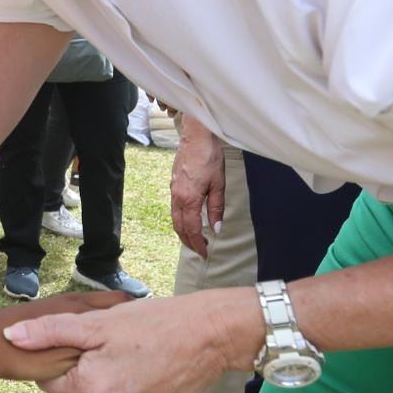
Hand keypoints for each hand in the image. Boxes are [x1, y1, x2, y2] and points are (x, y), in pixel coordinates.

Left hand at [2, 288, 256, 392]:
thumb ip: (48, 333)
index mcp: (91, 391)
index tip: (79, 341)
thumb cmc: (152, 323)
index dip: (59, 357)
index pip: (50, 380)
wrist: (210, 335)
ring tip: (132, 352)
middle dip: (86, 367)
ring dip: (110, 378)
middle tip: (111, 342)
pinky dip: (132, 388)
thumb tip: (10, 338)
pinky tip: (148, 367)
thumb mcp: (95, 323)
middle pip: (79, 390)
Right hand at [169, 114, 224, 256]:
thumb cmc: (209, 158)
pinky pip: (174, 209)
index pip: (191, 229)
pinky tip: (188, 221)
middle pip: (179, 227)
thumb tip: (216, 228)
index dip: (198, 244)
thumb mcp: (219, 185)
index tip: (205, 253)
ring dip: (183, 232)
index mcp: (189, 199)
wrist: (195, 139)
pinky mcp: (173, 186)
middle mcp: (177, 198)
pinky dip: (180, 220)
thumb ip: (216, 208)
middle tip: (200, 251)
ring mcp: (173, 192)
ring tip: (194, 239)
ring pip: (174, 219)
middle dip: (188, 241)